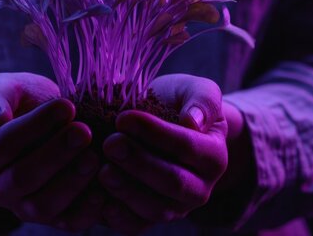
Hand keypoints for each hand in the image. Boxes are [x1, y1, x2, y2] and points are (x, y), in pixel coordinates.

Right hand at [0, 72, 104, 231]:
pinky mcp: (55, 218)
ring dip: (71, 182)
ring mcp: (26, 206)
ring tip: (94, 156)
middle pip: (23, 178)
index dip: (36, 126)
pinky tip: (104, 186)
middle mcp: (0, 187)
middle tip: (84, 132)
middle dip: (56, 155)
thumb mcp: (7, 88)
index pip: (5, 144)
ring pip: (43, 206)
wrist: (45, 124)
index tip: (67, 106)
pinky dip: (88, 209)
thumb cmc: (25, 103)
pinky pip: (69, 221)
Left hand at [99, 74, 227, 234]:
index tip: (124, 117)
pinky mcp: (150, 218)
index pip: (188, 147)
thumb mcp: (195, 90)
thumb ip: (203, 100)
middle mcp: (200, 188)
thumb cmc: (177, 103)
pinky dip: (118, 217)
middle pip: (173, 183)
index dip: (155, 133)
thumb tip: (193, 121)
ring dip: (127, 191)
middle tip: (110, 143)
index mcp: (214, 156)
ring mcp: (176, 207)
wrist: (164, 121)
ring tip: (102, 170)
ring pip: (156, 209)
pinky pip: (137, 226)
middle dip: (139, 164)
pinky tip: (98, 197)